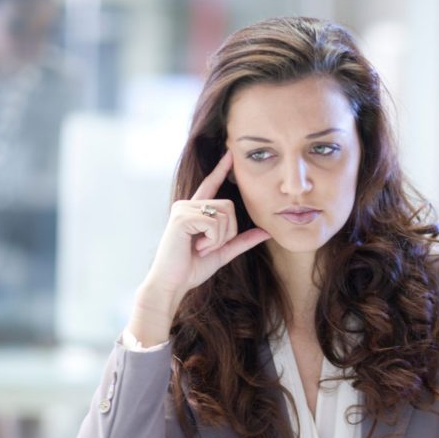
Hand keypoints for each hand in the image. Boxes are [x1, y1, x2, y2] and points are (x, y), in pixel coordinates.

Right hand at [128, 151, 269, 344]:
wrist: (173, 283)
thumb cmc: (192, 268)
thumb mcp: (223, 252)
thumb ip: (242, 241)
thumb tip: (266, 232)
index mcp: (195, 211)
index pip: (211, 185)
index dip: (221, 169)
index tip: (231, 154)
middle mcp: (187, 205)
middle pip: (228, 206)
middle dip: (228, 232)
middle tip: (208, 247)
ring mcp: (183, 209)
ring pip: (223, 215)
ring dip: (219, 238)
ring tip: (200, 248)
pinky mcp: (181, 217)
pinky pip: (213, 223)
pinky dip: (211, 240)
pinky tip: (196, 247)